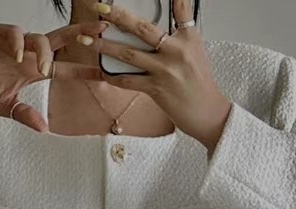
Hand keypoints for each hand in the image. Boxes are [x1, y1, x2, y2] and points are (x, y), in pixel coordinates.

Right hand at [0, 19, 108, 130]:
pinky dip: (19, 43)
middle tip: (99, 33)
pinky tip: (17, 56)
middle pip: (60, 40)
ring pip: (40, 38)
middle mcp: (28, 54)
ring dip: (45, 52)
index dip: (82, 70)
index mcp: (33, 71)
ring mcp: (15, 42)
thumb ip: (26, 115)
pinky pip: (14, 33)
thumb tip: (44, 129)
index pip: (63, 68)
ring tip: (42, 68)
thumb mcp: (8, 108)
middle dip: (80, 35)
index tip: (102, 73)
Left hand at [95, 0, 232, 153]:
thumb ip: (180, 29)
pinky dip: (113, 76)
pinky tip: (100, 71)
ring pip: (130, 54)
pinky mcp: (156, 89)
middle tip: (102, 7)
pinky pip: (129, 81)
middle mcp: (176, 51)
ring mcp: (165, 71)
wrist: (206, 112)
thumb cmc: (199, 81)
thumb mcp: (195, 49)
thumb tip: (170, 12)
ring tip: (88, 40)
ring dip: (106, 46)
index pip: (180, 7)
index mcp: (187, 37)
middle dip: (120, 16)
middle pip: (143, 28)